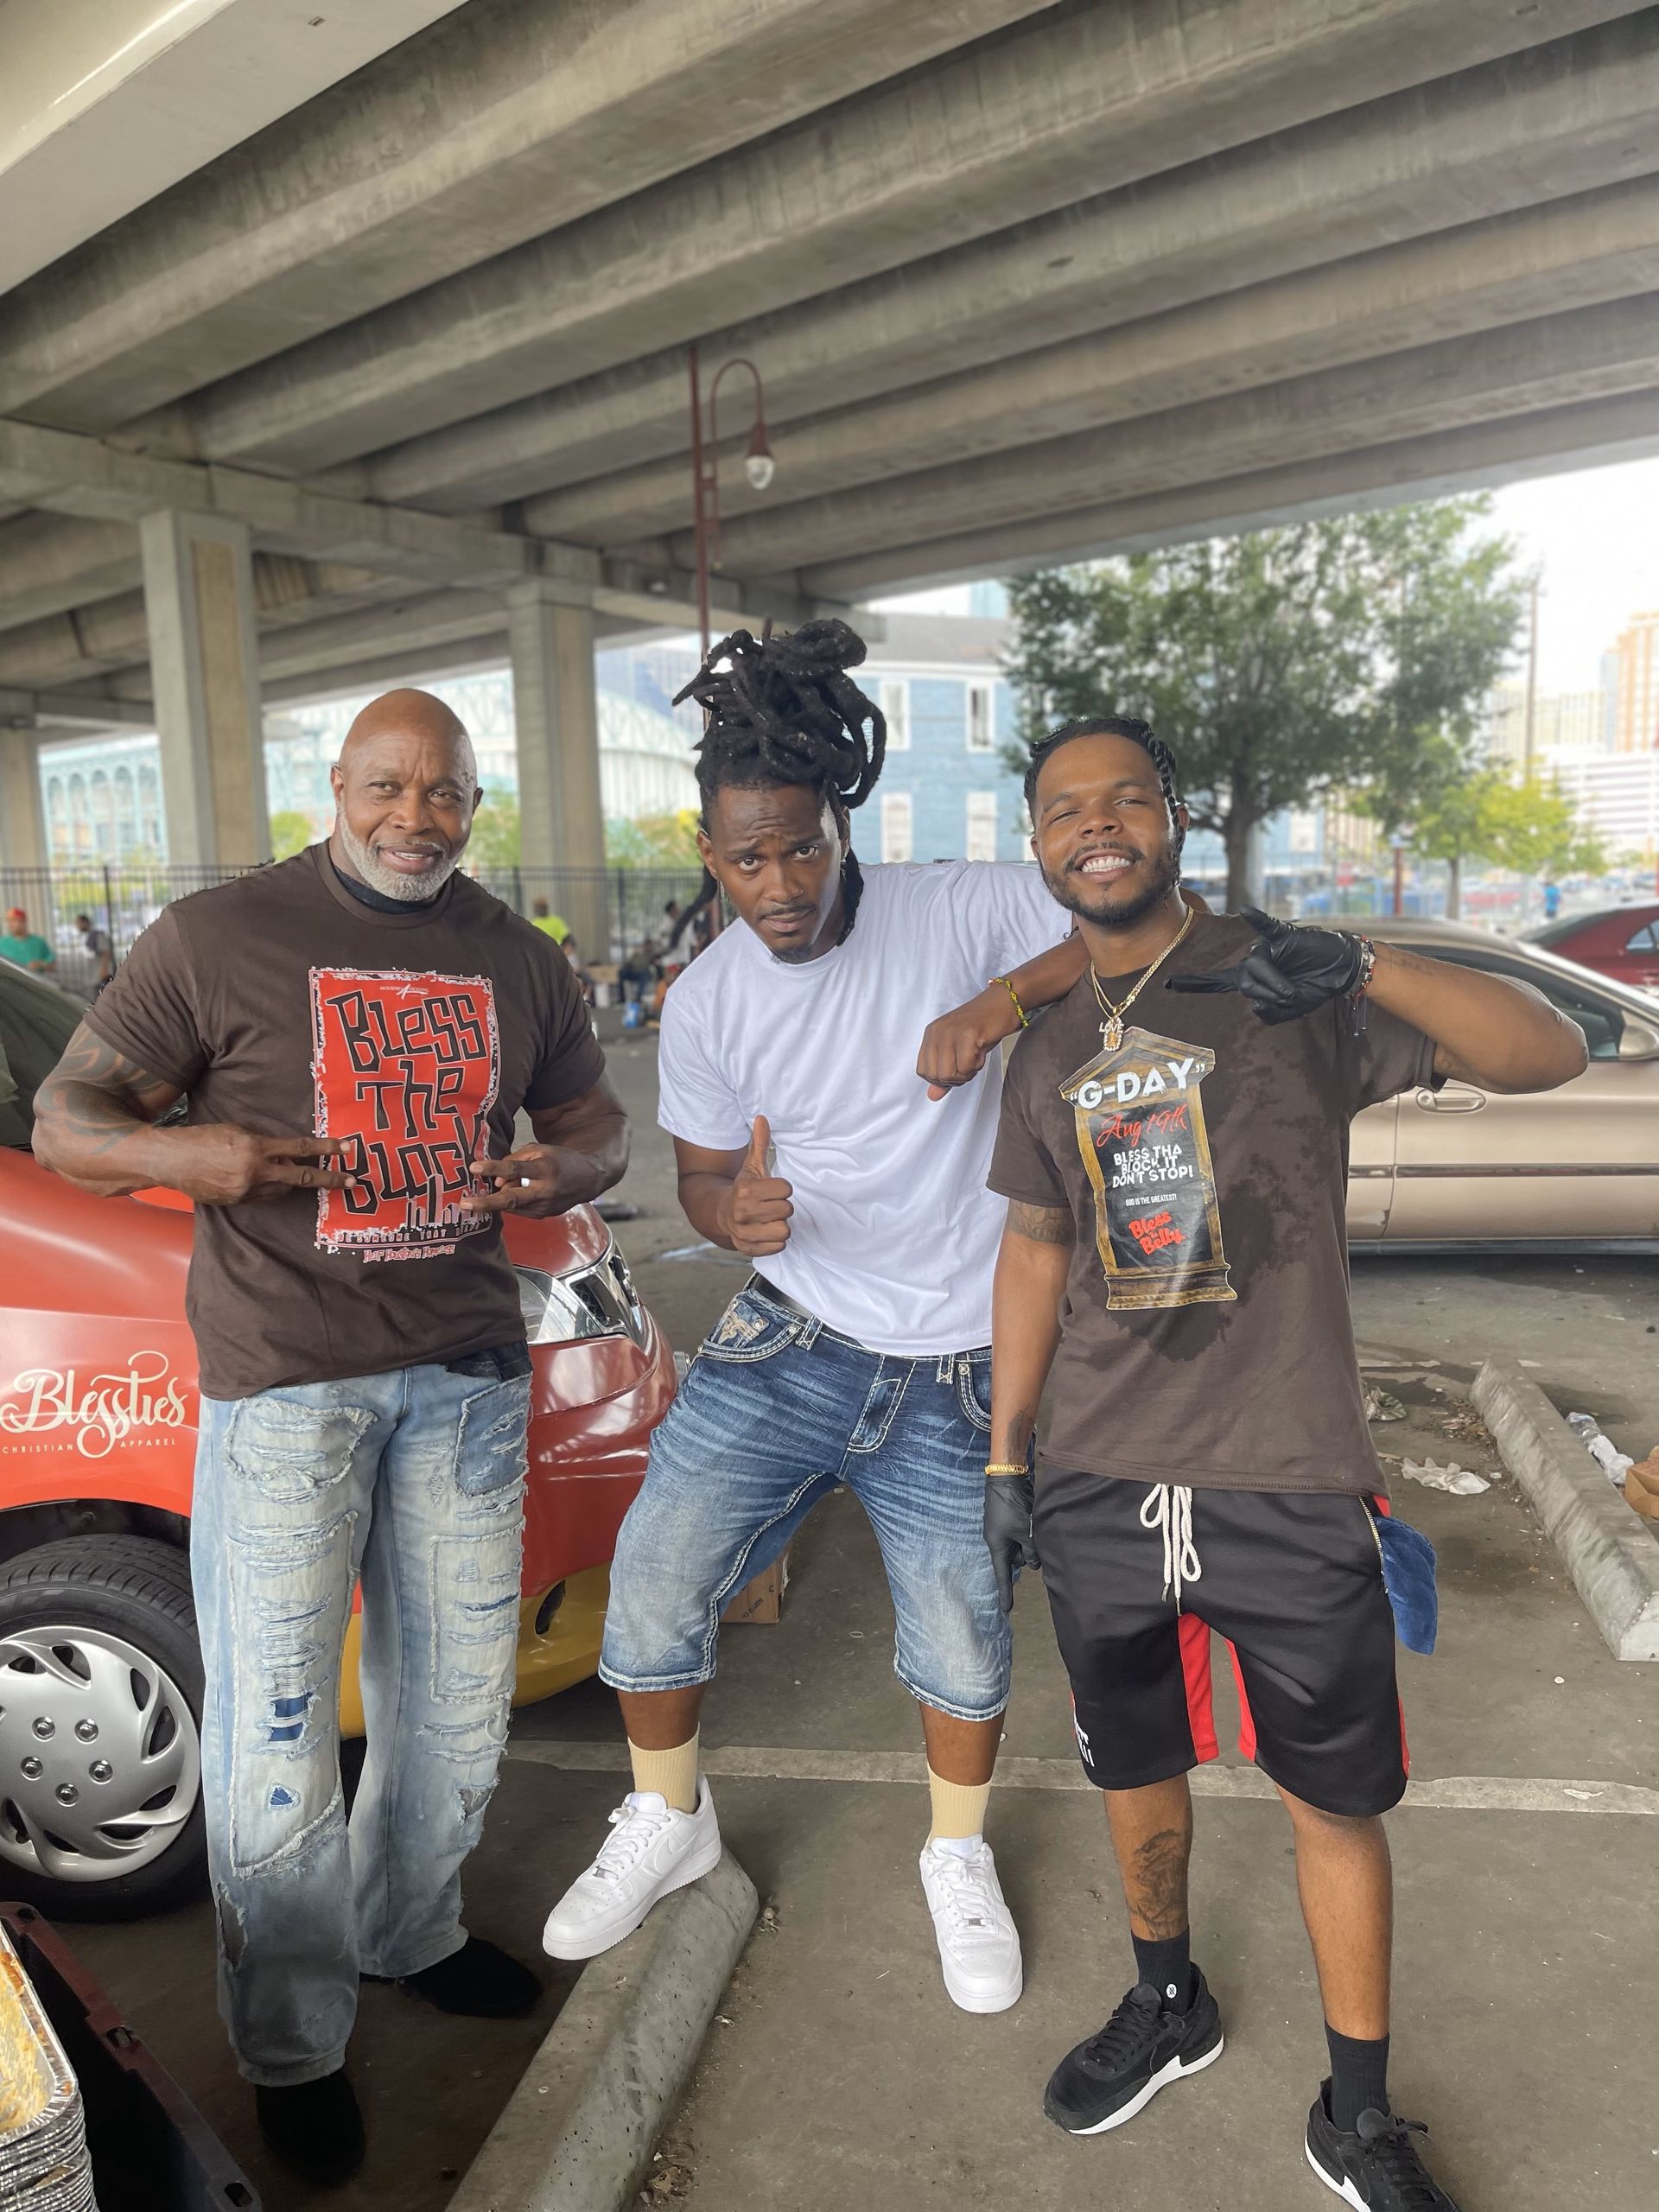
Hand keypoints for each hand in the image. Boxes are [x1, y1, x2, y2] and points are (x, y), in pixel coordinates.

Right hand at [161, 1126, 358, 1205]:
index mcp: (255, 1148)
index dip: (326, 1148)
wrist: (170, 1160)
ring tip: (279, 1167)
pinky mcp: (237, 1203)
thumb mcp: (238, 1131)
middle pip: (301, 1177)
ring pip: (282, 1189)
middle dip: (328, 1178)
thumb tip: (288, 1157)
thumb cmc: (203, 1138)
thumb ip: (265, 1144)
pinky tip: (257, 1177)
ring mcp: (245, 1191)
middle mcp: (253, 1172)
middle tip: (351, 1181)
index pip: (300, 1148)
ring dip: (288, 1180)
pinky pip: (263, 1196)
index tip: (347, 1149)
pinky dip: (268, 1187)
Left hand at [470, 1143, 589, 1216]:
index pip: (515, 1168)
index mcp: (546, 1169)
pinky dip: (513, 1201)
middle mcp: (545, 1191)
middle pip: (510, 1199)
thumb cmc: (561, 1160)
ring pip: (511, 1205)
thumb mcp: (540, 1150)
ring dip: (501, 1197)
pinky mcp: (543, 1216)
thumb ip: (516, 1161)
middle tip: (465, 1204)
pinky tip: (516, 1192)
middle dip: (486, 1203)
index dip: (493, 1168)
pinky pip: (519, 1209)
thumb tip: (496, 1181)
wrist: (588, 1179)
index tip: (474, 1167)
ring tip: (502, 1187)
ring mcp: (544, 1207)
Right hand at [717, 1116, 793, 1256]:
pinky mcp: (749, 1249)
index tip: (772, 1189)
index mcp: (747, 1190)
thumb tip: (762, 1117)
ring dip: (779, 1225)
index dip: (782, 1189)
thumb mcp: (751, 1166)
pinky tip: (764, 1232)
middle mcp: (744, 1212)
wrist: (720, 1214)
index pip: (786, 1190)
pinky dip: (775, 1241)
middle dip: (781, 1207)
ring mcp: (745, 1232)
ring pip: (784, 1230)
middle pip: (787, 1210)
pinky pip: (778, 1247)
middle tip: (769, 1205)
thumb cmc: (743, 1189)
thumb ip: (760, 1143)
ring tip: (767, 1219)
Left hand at [917, 984, 1015, 1100]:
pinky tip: (982, 1050)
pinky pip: (966, 1066)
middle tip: (970, 1062)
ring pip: (949, 1074)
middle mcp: (936, 1032)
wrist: (1004, 1003)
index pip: (923, 1071)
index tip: (958, 1068)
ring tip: (976, 1056)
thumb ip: (944, 1073)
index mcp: (931, 1034)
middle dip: (956, 1078)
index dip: (941, 1078)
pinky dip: (977, 1065)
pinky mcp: (967, 1034)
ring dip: (967, 1072)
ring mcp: (950, 1032)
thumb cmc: (983, 1027)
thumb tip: (932, 1096)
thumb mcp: (958, 1050)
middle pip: (936, 1076)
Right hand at [984, 1471, 1038, 1614]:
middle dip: (1026, 1557)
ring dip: (1030, 1544)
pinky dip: (1030, 1536)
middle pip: (1014, 1559)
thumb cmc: (1012, 1506)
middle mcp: (999, 1540)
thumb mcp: (1025, 1531)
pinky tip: (1039, 1529)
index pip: (1002, 1574)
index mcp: (997, 1545)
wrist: (1006, 1478)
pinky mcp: (1011, 1520)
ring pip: (1020, 1547)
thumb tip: (1034, 1564)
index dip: (1005, 1591)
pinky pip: (1021, 1536)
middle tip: (1038, 1549)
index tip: (1005, 1609)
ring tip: (1038, 1533)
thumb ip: (1031, 1550)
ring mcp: (1004, 1529)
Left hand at [1166, 906, 1364, 1025]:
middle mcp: (1254, 961)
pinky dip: (1257, 919)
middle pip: (1243, 981)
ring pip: (1256, 966)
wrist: (1339, 972)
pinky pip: (1266, 926)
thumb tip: (1254, 1001)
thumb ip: (1269, 1013)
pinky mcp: (1283, 935)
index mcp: (1250, 979)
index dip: (1195, 984)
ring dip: (1276, 982)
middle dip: (1266, 993)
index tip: (1169, 984)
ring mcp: (1267, 947)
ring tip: (1293, 988)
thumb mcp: (1288, 1011)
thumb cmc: (1311, 986)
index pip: (1218, 982)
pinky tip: (1246, 911)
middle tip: (1288, 996)